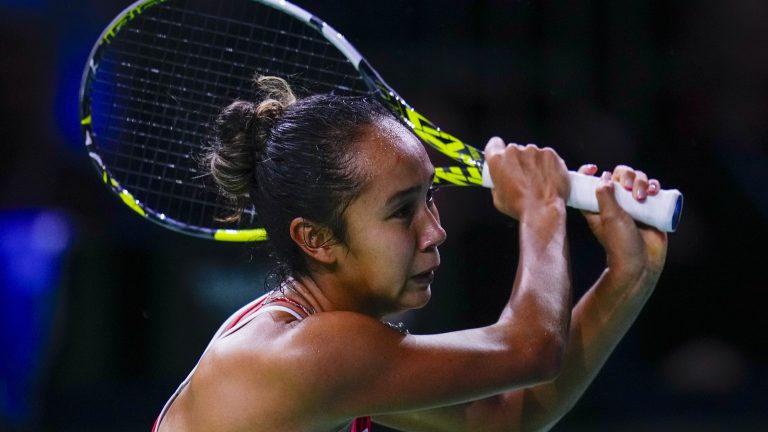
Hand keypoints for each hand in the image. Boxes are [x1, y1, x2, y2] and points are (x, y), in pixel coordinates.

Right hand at [484, 137, 569, 219]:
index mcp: (497, 160)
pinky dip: (547, 165)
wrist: (543, 211)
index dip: (498, 150)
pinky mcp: (550, 154)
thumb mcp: (497, 198)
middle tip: (523, 177)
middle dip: (517, 161)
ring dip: (533, 163)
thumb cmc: (519, 207)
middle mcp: (514, 151)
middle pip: (515, 150)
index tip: (502, 158)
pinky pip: (547, 156)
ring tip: (538, 181)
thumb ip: (497, 183)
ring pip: (532, 154)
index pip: (494, 144)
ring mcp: (533, 151)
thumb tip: (502, 181)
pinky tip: (548, 178)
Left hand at [577, 164, 667, 280]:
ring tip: (642, 196)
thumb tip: (603, 178)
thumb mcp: (608, 218)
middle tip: (628, 188)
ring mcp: (633, 204)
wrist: (641, 262)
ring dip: (642, 180)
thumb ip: (605, 196)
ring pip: (638, 179)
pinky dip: (654, 185)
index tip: (593, 168)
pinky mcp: (650, 207)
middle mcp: (615, 202)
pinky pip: (652, 188)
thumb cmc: (620, 243)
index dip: (589, 173)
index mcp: (598, 205)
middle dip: (626, 175)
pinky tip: (654, 191)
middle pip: (619, 174)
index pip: (592, 182)